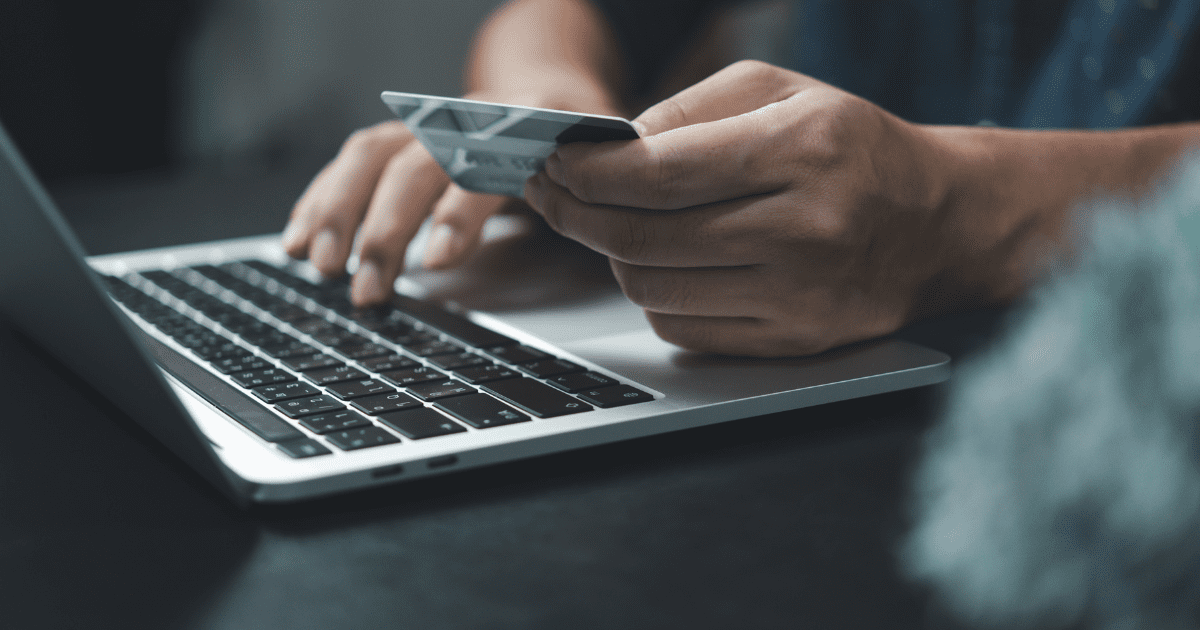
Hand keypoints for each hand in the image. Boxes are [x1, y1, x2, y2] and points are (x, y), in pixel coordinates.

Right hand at [283, 88, 622, 306]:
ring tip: (318, 265)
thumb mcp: (601, 174)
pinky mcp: (403, 142)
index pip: (485, 168)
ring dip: (338, 212)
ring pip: (372, 156)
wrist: (553, 92)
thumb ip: (593, 204)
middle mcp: (469, 121)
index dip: (459, 213)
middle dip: (384, 230)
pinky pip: (353, 162)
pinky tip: (297, 238)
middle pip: (414, 165)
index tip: (438, 261)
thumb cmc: (580, 147)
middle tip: (367, 290)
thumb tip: (598, 246)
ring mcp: (429, 128)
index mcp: (527, 129)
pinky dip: (321, 199)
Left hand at [524, 60, 963, 356]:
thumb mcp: (781, 91)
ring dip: (612, 257)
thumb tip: (609, 148)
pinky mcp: (794, 342)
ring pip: (653, 290)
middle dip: (576, 216)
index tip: (556, 163)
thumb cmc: (852, 148)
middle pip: (644, 238)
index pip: (659, 172)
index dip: (589, 172)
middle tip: (553, 196)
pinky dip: (654, 297)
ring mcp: (800, 295)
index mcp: (802, 150)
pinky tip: (663, 265)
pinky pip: (684, 331)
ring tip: (609, 226)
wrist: (939, 224)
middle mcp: (804, 228)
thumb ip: (690, 108)